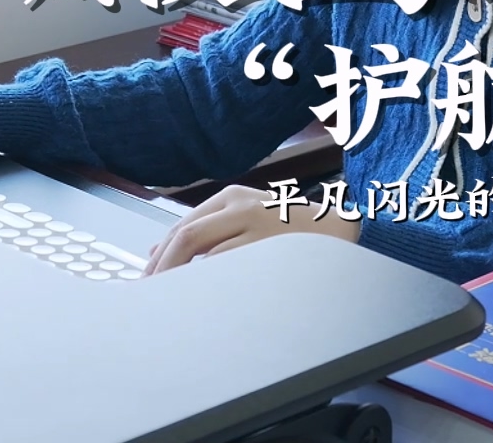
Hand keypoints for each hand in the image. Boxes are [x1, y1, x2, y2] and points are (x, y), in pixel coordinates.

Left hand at [144, 184, 360, 275]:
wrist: (345, 230)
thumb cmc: (297, 230)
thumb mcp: (254, 218)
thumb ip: (216, 230)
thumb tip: (164, 250)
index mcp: (235, 196)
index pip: (184, 225)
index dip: (161, 251)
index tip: (148, 273)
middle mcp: (240, 204)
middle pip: (185, 235)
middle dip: (160, 264)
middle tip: (147, 288)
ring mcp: (253, 224)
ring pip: (198, 248)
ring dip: (176, 273)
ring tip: (165, 295)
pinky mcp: (266, 245)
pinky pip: (223, 264)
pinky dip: (204, 279)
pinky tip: (197, 295)